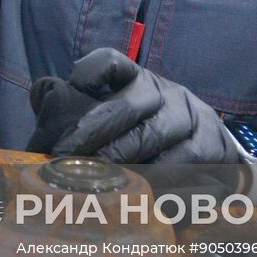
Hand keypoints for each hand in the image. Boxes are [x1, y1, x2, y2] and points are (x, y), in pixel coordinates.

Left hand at [34, 48, 237, 164]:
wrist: (213, 158)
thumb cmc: (148, 141)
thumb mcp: (117, 118)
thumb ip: (76, 107)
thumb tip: (43, 96)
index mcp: (137, 80)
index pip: (111, 62)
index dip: (89, 73)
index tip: (70, 89)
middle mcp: (166, 93)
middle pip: (128, 105)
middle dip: (93, 132)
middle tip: (66, 159)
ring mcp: (192, 118)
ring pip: (154, 135)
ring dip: (121, 160)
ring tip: (95, 180)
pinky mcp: (213, 147)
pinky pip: (183, 163)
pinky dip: (158, 179)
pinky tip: (138, 193)